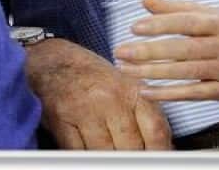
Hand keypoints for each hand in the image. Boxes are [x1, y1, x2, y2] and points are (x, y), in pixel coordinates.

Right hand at [26, 39, 171, 149]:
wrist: (54, 60)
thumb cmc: (93, 76)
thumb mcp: (125, 86)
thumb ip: (145, 115)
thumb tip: (164, 148)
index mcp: (131, 90)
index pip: (155, 130)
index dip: (160, 152)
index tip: (159, 161)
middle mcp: (110, 99)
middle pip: (132, 147)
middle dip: (133, 158)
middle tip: (132, 158)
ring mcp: (84, 110)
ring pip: (106, 154)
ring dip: (109, 158)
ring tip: (110, 151)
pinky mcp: (61, 120)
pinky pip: (79, 153)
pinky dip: (86, 157)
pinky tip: (90, 150)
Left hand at [114, 0, 218, 101]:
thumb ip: (183, 8)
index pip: (189, 21)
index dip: (162, 23)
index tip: (137, 26)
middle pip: (184, 48)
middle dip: (149, 51)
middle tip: (122, 51)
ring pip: (187, 72)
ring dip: (153, 74)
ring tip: (128, 71)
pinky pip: (197, 93)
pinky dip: (171, 94)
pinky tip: (150, 92)